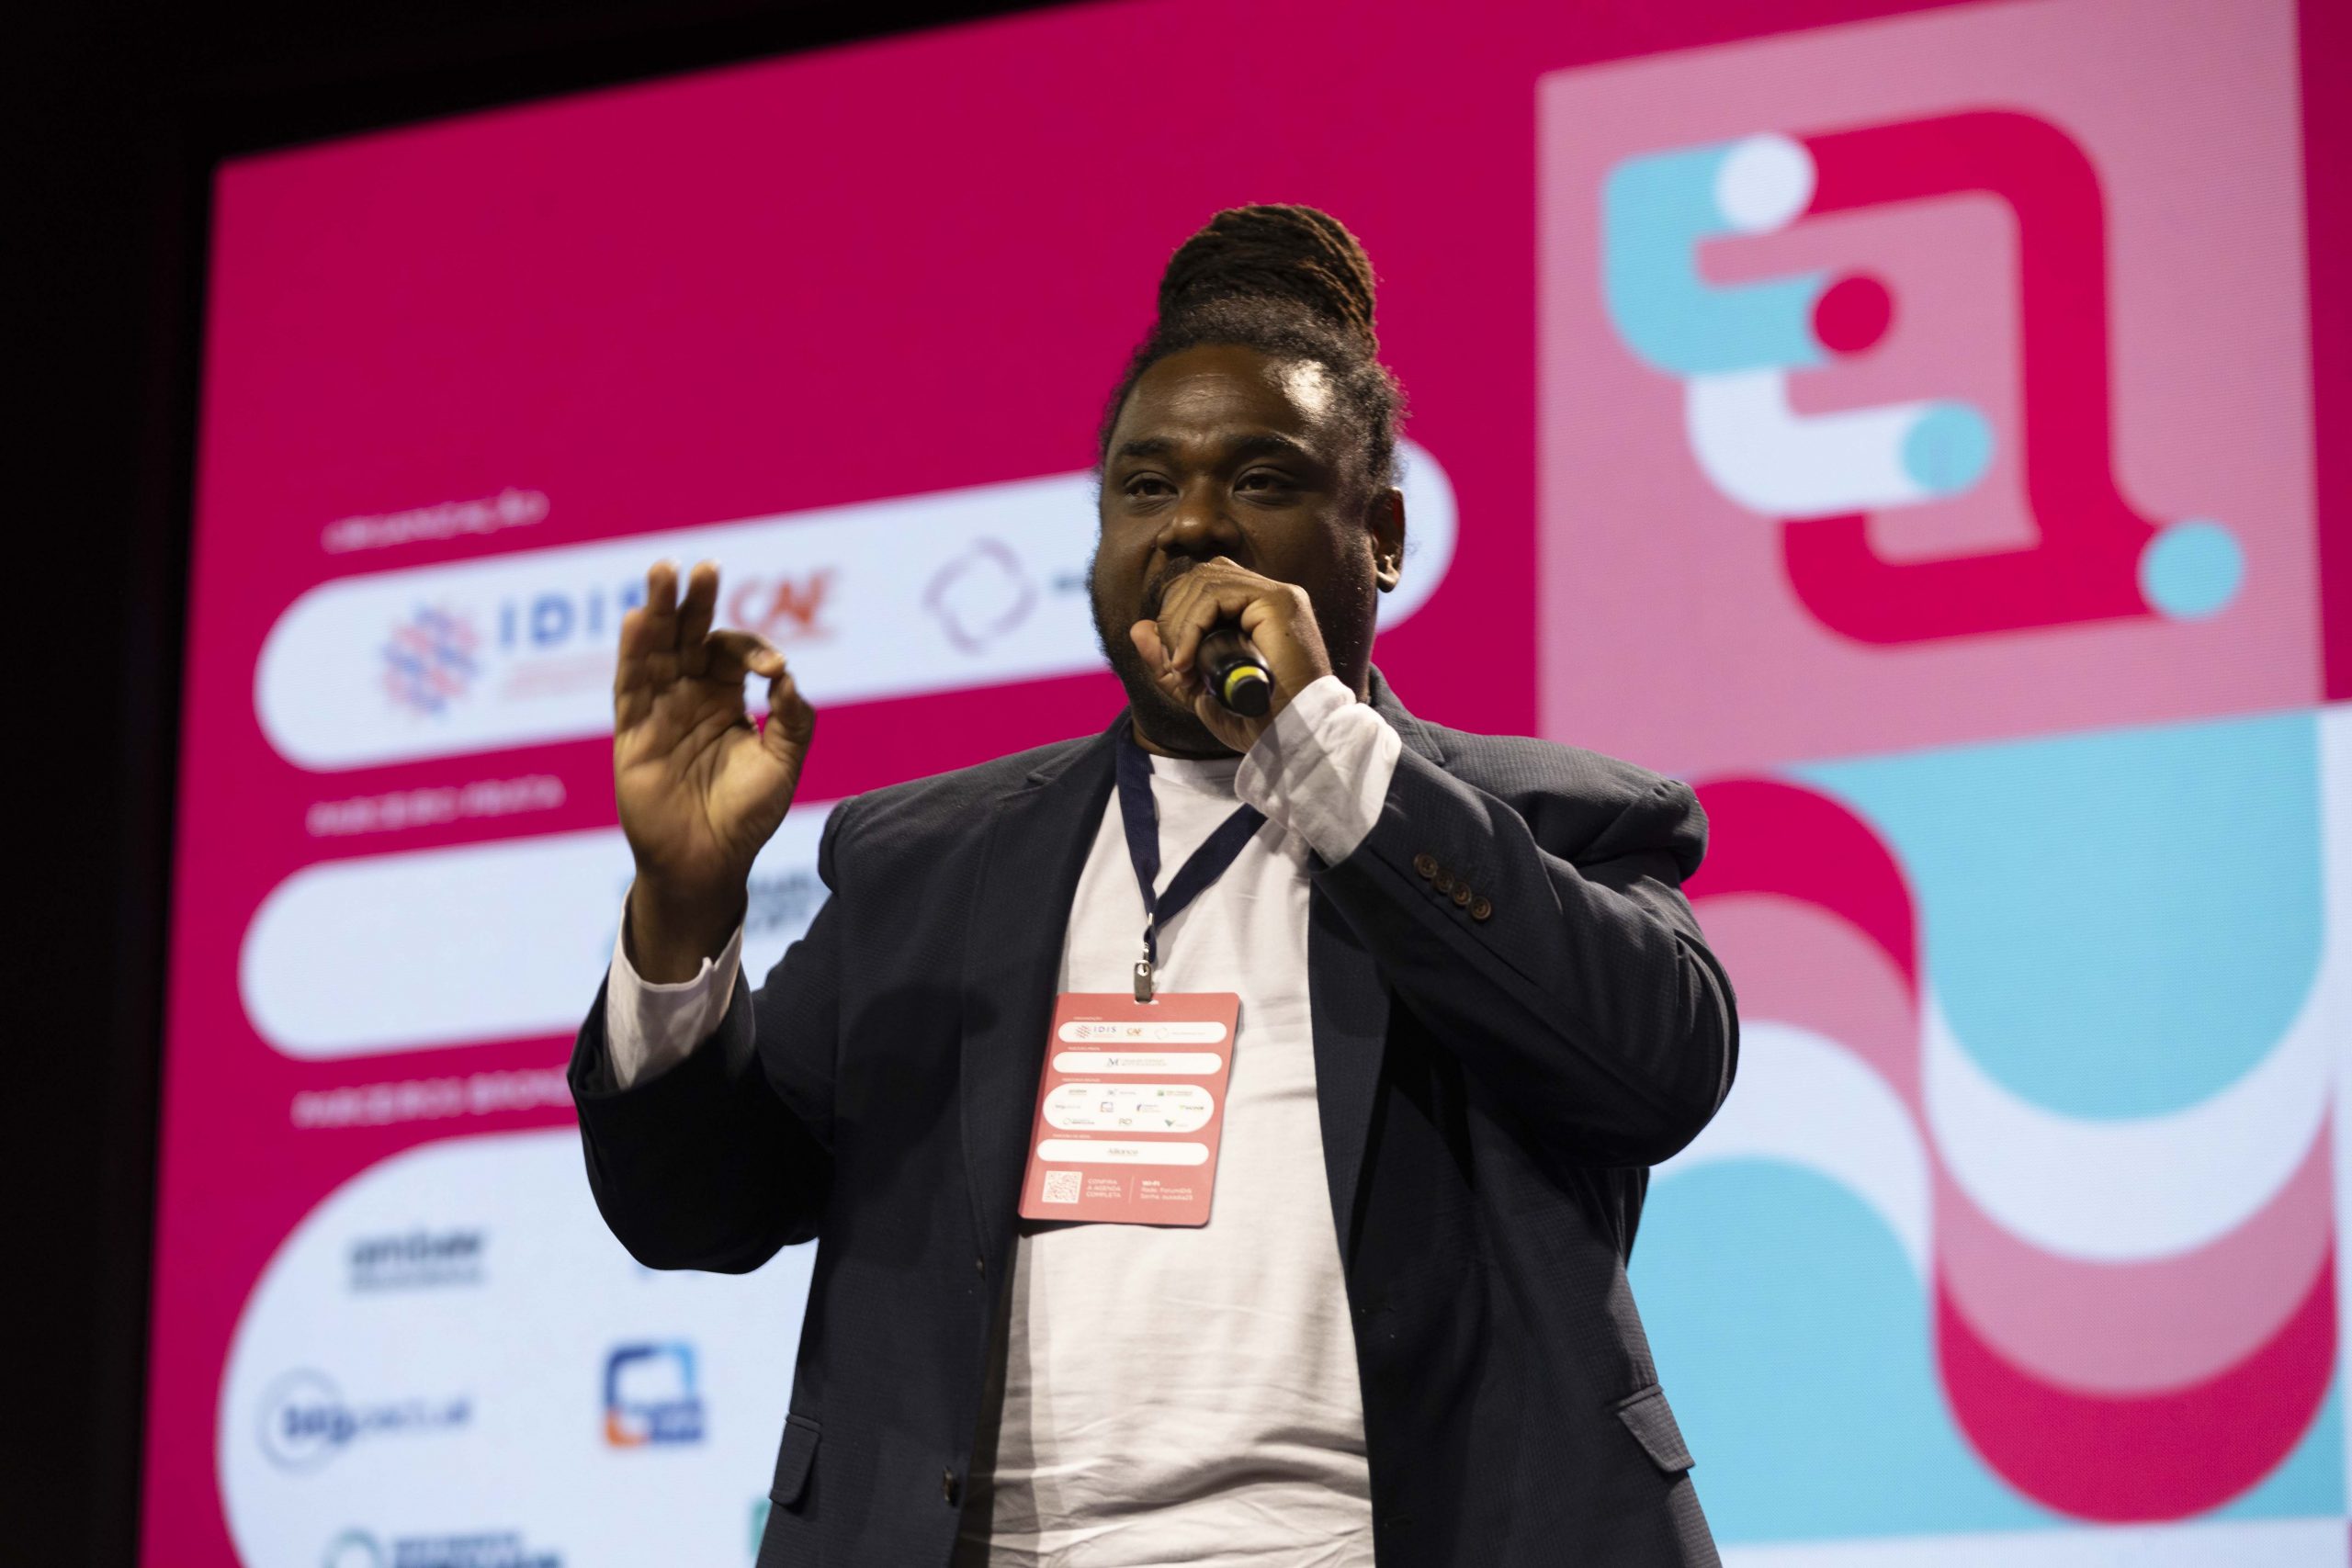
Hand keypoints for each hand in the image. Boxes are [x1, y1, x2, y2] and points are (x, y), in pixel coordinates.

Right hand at [614, 561, 814, 978]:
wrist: (707, 864)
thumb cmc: (746, 817)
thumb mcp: (783, 765)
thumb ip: (793, 720)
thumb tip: (786, 676)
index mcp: (725, 700)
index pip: (731, 653)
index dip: (749, 648)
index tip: (771, 668)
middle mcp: (688, 698)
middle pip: (688, 637)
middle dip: (696, 601)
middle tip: (704, 566)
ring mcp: (658, 712)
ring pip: (655, 651)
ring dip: (660, 611)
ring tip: (664, 571)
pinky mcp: (632, 734)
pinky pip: (630, 686)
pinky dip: (634, 653)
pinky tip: (641, 619)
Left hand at [1130, 557, 1334, 752]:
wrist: (1293, 738)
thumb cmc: (1257, 721)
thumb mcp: (1199, 691)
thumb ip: (1168, 662)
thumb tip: (1138, 627)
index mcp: (1257, 610)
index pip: (1204, 586)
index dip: (1177, 616)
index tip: (1175, 663)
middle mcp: (1269, 596)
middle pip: (1201, 577)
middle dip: (1173, 618)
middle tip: (1175, 665)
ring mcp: (1277, 594)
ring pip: (1204, 582)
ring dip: (1180, 624)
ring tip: (1181, 666)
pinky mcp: (1279, 601)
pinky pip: (1216, 595)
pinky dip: (1192, 626)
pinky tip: (1188, 660)